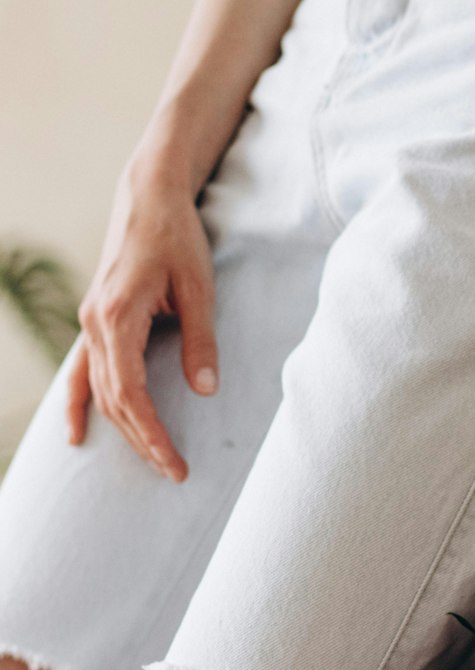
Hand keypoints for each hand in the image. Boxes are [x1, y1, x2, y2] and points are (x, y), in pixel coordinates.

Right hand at [68, 166, 217, 479]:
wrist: (148, 196)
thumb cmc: (177, 236)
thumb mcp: (199, 288)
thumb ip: (201, 341)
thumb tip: (205, 390)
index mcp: (118, 316)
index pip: (130, 394)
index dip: (151, 433)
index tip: (174, 463)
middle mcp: (94, 324)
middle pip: (113, 400)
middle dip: (142, 440)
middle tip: (173, 472)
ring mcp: (89, 323)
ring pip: (98, 390)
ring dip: (122, 429)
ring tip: (151, 461)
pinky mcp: (94, 321)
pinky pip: (80, 372)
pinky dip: (77, 404)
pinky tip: (74, 433)